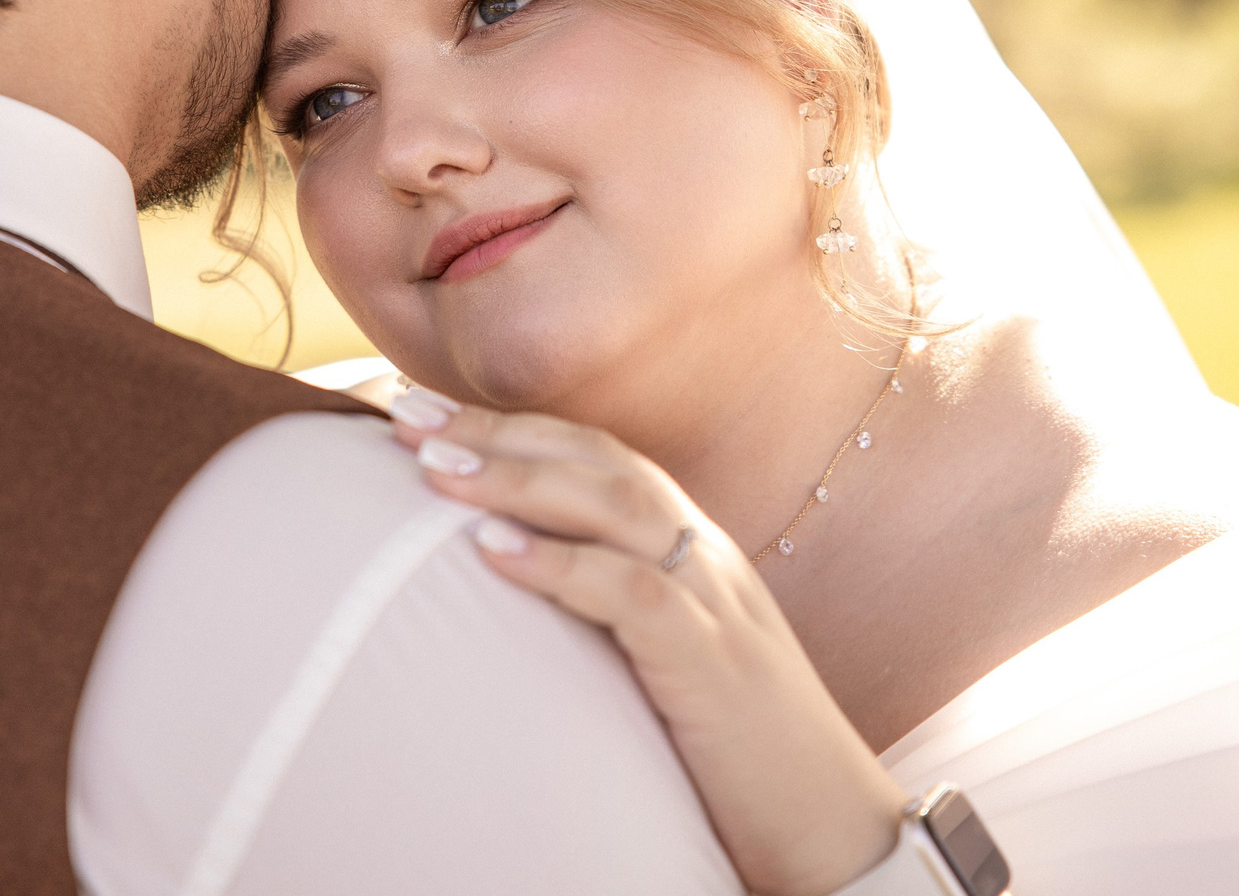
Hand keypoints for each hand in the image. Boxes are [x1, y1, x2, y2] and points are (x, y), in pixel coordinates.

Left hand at [389, 390, 907, 895]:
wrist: (835, 828)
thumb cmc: (739, 750)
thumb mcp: (670, 658)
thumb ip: (612, 608)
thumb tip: (512, 581)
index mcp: (694, 549)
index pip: (597, 455)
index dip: (513, 424)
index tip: (425, 410)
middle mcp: (705, 556)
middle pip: (596, 459)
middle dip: (496, 430)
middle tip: (403, 413)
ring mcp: (715, 601)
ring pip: (615, 505)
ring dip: (517, 480)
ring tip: (433, 471)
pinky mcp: (713, 661)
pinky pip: (633, 592)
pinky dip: (562, 564)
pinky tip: (493, 552)